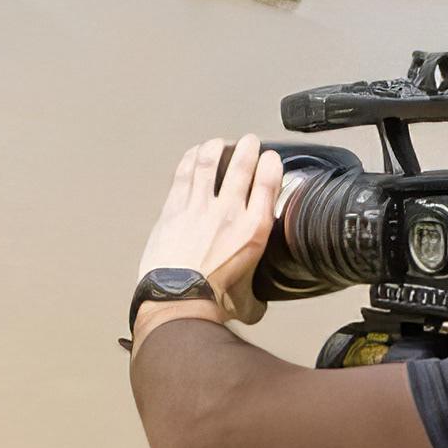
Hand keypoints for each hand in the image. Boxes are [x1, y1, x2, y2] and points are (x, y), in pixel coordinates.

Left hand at [138, 135, 283, 325]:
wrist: (177, 300)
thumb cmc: (209, 300)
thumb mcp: (246, 301)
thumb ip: (255, 297)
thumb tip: (257, 305)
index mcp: (252, 231)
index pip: (268, 184)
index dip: (272, 165)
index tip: (272, 160)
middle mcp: (228, 214)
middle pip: (241, 166)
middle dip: (247, 148)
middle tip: (249, 143)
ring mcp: (199, 208)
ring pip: (209, 163)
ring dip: (216, 148)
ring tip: (220, 143)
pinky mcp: (175, 209)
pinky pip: (184, 174)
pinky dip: (191, 159)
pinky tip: (194, 154)